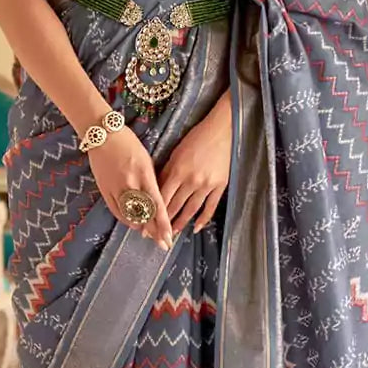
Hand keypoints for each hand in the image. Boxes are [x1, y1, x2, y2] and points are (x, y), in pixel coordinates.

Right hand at [88, 128, 173, 250]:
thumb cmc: (128, 143)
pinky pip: (116, 210)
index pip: (156, 204)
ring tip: (150, 237)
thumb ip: (152, 180)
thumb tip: (157, 201)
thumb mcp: (146, 159)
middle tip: (163, 245)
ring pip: (129, 215)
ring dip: (141, 228)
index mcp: (144, 174)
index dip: (163, 223)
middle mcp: (130, 183)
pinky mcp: (104, 189)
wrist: (102, 134)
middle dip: (155, 232)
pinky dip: (126, 219)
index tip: (169, 237)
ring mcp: (115, 188)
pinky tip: (134, 225)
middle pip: (144, 214)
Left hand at [159, 90, 231, 235]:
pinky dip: (203, 219)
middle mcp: (191, 180)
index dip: (152, 212)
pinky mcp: (219, 186)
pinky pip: (210, 207)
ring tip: (172, 234)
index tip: (144, 224)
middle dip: (163, 222)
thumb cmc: (196, 138)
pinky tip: (196, 228)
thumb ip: (166, 172)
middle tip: (154, 236)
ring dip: (180, 223)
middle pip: (174, 206)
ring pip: (190, 210)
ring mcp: (206, 185)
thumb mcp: (176, 153)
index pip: (161, 197)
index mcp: (177, 170)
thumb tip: (156, 190)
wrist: (222, 131)